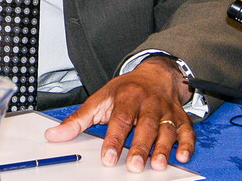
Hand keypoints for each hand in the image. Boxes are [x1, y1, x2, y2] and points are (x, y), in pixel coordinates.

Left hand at [44, 56, 194, 172]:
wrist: (154, 74)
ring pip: (167, 129)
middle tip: (135, 166)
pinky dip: (187, 143)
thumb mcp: (99, 99)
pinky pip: (187, 130)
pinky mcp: (180, 118)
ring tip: (158, 164)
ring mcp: (166, 110)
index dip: (114, 139)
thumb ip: (78, 120)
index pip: (119, 119)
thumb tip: (54, 135)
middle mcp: (148, 103)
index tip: (109, 157)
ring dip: (163, 148)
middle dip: (141, 147)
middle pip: (145, 125)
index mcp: (126, 97)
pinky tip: (182, 156)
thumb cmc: (125, 90)